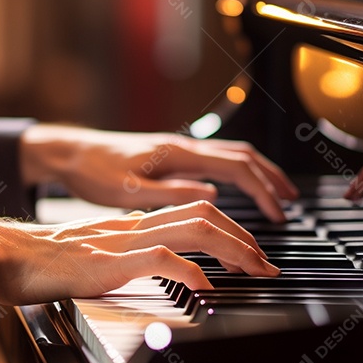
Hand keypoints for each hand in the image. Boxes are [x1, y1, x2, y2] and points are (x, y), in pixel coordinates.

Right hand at [0, 200, 278, 305]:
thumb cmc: (36, 264)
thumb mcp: (92, 259)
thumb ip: (124, 261)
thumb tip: (156, 273)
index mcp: (130, 226)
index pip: (193, 211)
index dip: (231, 229)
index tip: (252, 255)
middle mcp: (130, 226)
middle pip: (203, 211)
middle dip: (245, 237)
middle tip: (268, 264)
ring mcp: (119, 241)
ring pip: (192, 227)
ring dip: (232, 248)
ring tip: (254, 271)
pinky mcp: (105, 262)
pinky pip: (159, 259)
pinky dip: (191, 271)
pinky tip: (206, 287)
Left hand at [20, 124, 298, 222]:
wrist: (71, 153)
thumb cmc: (93, 172)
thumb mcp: (128, 189)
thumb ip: (170, 193)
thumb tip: (211, 196)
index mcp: (179, 155)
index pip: (235, 168)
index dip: (261, 191)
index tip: (277, 215)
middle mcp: (184, 148)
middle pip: (243, 157)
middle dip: (271, 179)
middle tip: (291, 204)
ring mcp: (179, 151)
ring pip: (232, 155)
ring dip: (258, 173)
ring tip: (276, 194)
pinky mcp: (172, 157)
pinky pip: (217, 160)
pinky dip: (238, 173)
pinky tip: (239, 188)